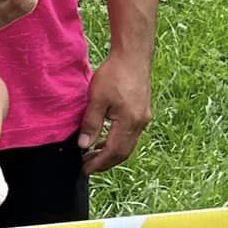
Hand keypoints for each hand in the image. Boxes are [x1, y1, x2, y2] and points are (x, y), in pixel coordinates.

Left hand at [79, 50, 152, 173]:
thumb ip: (91, 124)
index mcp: (130, 122)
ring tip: (91, 155)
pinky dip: (116, 142)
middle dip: (104, 162)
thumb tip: (83, 145)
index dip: (98, 163)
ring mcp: (143, 118)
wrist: (133, 57)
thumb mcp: (97, 99)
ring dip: (110, 153)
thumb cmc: (114, 74)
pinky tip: (103, 140)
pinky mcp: (141, 112)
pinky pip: (130, 135)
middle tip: (86, 167)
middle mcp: (140, 124)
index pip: (113, 152)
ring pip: (127, 144)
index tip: (84, 170)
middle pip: (123, 152)